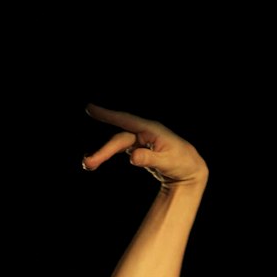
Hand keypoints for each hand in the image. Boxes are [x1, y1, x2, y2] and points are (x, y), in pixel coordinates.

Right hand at [82, 103, 207, 186]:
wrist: (190, 168)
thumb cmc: (182, 163)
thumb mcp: (167, 162)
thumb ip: (150, 158)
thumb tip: (132, 157)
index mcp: (150, 130)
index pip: (125, 121)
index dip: (108, 115)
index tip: (90, 108)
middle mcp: (143, 132)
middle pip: (119, 139)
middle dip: (103, 150)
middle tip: (87, 163)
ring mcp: (140, 139)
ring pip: (118, 144)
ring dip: (102, 153)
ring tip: (88, 164)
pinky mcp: (139, 147)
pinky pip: (120, 148)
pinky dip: (109, 153)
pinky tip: (97, 160)